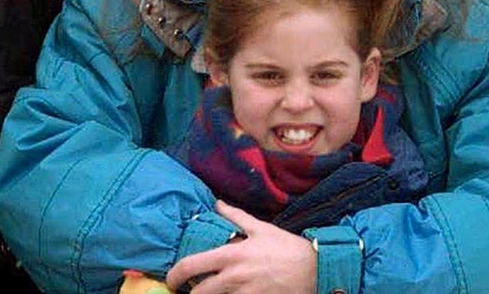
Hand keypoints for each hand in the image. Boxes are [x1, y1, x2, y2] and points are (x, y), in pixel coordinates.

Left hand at [166, 201, 315, 293]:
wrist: (317, 269)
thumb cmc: (287, 248)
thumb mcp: (260, 228)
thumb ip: (235, 216)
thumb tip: (217, 203)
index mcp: (231, 255)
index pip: (192, 266)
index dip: (175, 275)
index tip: (171, 280)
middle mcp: (235, 277)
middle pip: (199, 293)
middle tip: (190, 292)